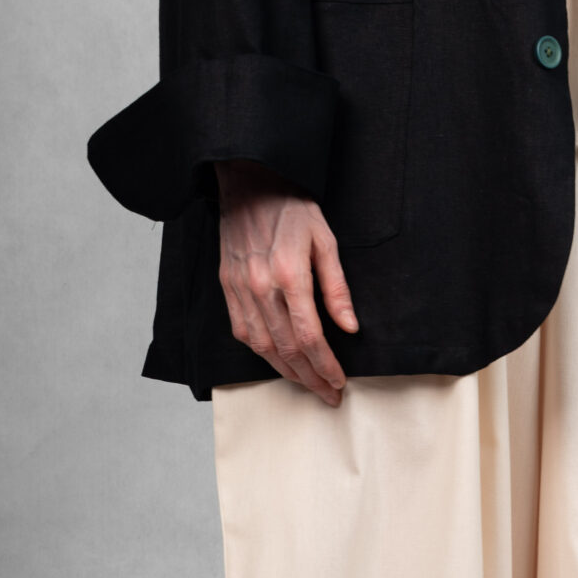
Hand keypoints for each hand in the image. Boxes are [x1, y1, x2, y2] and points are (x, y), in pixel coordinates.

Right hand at [215, 162, 357, 404]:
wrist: (249, 183)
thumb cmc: (292, 208)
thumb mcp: (326, 240)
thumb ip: (337, 288)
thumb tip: (350, 327)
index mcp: (288, 274)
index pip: (309, 336)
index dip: (325, 365)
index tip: (339, 381)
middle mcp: (259, 287)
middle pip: (285, 349)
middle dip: (310, 377)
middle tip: (329, 394)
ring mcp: (239, 289)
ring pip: (261, 346)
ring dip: (286, 371)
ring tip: (308, 384)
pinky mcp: (227, 287)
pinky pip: (242, 331)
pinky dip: (261, 352)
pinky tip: (277, 361)